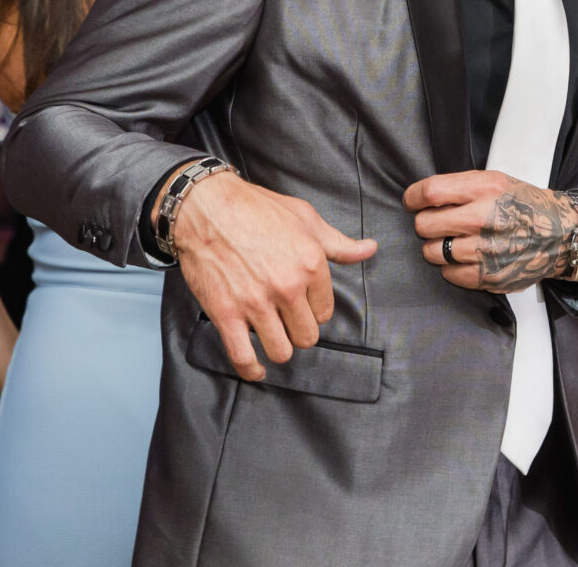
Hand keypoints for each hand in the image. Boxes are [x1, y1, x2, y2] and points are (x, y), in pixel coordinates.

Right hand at [167, 171, 378, 381]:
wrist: (207, 207)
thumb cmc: (257, 209)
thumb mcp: (306, 219)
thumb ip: (339, 244)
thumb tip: (370, 250)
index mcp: (311, 264)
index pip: (325, 311)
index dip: (314, 310)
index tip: (303, 304)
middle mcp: (287, 286)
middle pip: (306, 336)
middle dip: (299, 331)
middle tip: (288, 321)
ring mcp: (256, 303)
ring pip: (281, 351)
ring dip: (279, 348)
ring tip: (274, 337)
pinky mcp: (226, 314)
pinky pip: (243, 357)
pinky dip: (251, 370)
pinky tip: (257, 370)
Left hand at [406, 171, 577, 292]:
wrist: (561, 235)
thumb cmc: (524, 206)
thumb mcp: (496, 182)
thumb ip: (460, 188)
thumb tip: (421, 199)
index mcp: (486, 189)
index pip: (431, 192)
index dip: (414, 197)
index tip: (412, 201)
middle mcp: (485, 218)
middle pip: (425, 224)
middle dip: (426, 223)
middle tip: (438, 223)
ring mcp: (486, 251)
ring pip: (433, 252)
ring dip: (438, 246)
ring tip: (454, 240)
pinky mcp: (489, 277)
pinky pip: (449, 274)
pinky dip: (453, 267)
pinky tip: (467, 257)